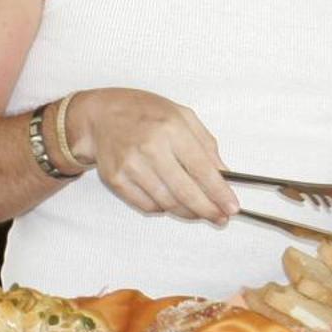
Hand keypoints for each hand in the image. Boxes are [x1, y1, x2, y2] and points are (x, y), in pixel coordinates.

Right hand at [66, 88, 236, 221]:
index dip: (220, 192)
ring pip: (167, 203)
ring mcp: (130, 165)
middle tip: (220, 218)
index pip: (202, 169)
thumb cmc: (143, 112)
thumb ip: (205, 144)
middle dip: (208, 210)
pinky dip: (162, 208)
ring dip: (187, 213)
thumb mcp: (181, 115)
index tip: (232, 207)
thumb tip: (224, 174)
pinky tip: (170, 202)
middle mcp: (150, 147)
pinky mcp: (115, 179)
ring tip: (199, 213)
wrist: (99, 115)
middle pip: (186, 192)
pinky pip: (146, 205)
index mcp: (171, 128)